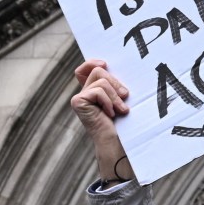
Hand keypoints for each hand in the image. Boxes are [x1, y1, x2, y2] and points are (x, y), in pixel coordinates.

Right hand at [69, 59, 133, 182]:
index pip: (85, 69)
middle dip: (115, 83)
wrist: (117, 142)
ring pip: (100, 81)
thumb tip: (111, 67)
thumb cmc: (122, 122)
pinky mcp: (78, 102)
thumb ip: (113, 84)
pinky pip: (98, 91)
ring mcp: (78, 98)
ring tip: (121, 110)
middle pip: (98, 72)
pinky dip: (109, 101)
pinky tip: (110, 114)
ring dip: (115, 96)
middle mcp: (82, 94)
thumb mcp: (119, 98)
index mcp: (91, 92)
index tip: (105, 64)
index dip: (93, 62)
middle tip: (126, 97)